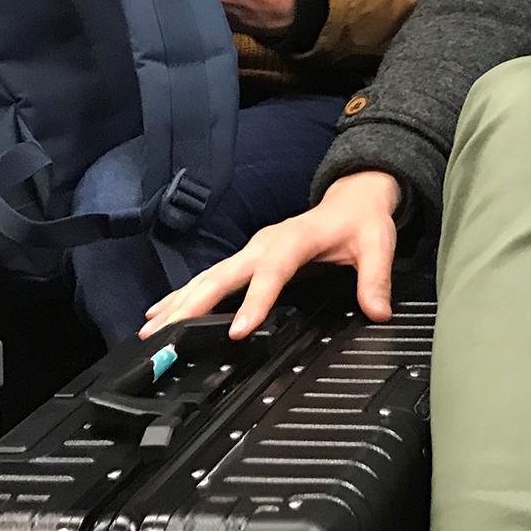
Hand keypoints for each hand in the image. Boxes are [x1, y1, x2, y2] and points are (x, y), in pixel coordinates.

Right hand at [142, 170, 400, 339]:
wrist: (353, 197)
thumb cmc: (361, 220)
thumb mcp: (378, 244)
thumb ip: (376, 278)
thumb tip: (378, 312)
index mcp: (295, 240)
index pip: (271, 272)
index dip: (254, 301)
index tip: (237, 330)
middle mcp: (265, 243)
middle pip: (224, 274)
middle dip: (194, 303)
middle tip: (167, 333)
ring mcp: (252, 249)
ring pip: (209, 276)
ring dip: (180, 302)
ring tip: (152, 329)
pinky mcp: (246, 257)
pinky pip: (210, 277)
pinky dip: (183, 294)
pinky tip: (161, 312)